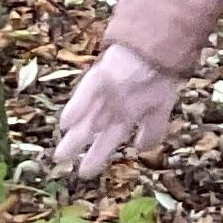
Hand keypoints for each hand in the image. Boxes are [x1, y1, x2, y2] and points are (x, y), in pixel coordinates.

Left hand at [53, 44, 179, 175]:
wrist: (163, 50)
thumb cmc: (163, 77)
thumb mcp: (162, 107)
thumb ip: (152, 130)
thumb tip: (142, 149)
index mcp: (128, 113)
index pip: (109, 137)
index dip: (98, 154)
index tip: (84, 172)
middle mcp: (113, 105)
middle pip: (92, 129)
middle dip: (78, 146)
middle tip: (61, 163)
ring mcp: (104, 91)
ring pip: (86, 115)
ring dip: (74, 133)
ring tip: (59, 153)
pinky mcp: (99, 76)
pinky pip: (86, 92)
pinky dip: (77, 107)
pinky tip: (65, 123)